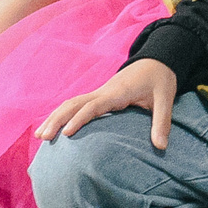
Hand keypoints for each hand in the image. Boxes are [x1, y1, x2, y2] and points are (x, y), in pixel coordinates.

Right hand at [36, 60, 179, 148]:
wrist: (157, 60)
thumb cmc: (161, 79)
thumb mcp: (166, 99)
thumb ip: (162, 122)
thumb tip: (161, 147)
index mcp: (117, 92)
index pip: (93, 106)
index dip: (79, 119)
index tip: (67, 134)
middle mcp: (104, 91)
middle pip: (74, 103)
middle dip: (57, 119)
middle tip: (43, 138)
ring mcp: (100, 92)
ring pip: (71, 103)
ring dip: (55, 117)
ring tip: (41, 135)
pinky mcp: (100, 96)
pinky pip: (77, 104)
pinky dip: (63, 114)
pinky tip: (54, 126)